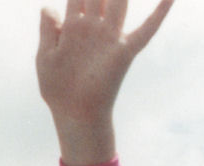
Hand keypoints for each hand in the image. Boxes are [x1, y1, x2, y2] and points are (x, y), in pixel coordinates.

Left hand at [36, 0, 173, 164]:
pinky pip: (146, 30)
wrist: (73, 116)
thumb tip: (47, 7)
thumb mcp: (45, 59)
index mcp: (72, 25)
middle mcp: (94, 26)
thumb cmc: (57, 90)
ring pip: (121, 0)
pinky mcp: (123, 53)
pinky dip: (159, 13)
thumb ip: (47, 31)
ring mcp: (110, 38)